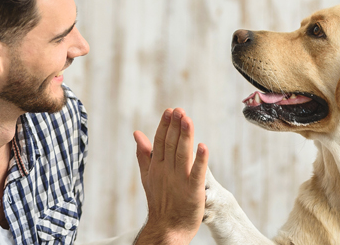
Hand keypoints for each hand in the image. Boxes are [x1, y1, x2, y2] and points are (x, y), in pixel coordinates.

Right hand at [132, 108, 208, 244]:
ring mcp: (179, 181)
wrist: (166, 228)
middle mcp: (167, 171)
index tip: (170, 111)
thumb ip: (144, 154)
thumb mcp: (148, 176)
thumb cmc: (160, 202)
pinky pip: (197, 173)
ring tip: (188, 120)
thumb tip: (137, 133)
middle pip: (171, 145)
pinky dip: (200, 160)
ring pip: (182, 154)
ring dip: (185, 137)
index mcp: (157, 166)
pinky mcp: (192, 191)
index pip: (160, 142)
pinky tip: (203, 147)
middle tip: (179, 110)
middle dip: (175, 127)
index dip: (165, 126)